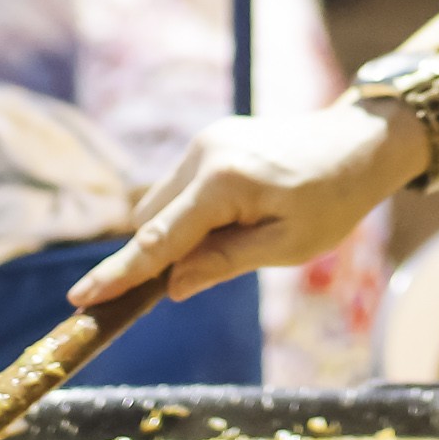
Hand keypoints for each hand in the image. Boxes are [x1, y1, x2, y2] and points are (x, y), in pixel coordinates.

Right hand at [69, 104, 419, 306]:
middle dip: (160, 255)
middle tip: (202, 278)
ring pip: (161, 204)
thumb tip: (172, 286)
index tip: (80, 299)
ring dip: (178, 233)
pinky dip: (191, 213)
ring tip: (244, 236)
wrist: (358, 143)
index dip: (120, 274)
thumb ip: (224, 263)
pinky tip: (238, 218)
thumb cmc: (333, 199)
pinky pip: (180, 188)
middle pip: (150, 221)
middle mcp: (202, 153)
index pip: (158, 240)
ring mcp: (203, 142)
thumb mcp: (287, 246)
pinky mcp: (209, 141)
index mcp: (223, 181)